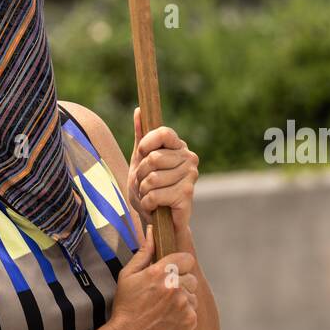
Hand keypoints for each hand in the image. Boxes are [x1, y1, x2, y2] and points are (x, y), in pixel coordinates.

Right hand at [109, 228, 197, 329]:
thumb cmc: (126, 305)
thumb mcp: (128, 275)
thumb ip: (144, 252)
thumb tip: (152, 230)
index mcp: (162, 272)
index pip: (187, 259)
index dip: (180, 264)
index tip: (172, 271)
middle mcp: (176, 288)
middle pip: (192, 277)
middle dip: (181, 282)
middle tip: (165, 292)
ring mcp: (185, 306)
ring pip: (193, 295)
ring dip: (183, 299)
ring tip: (165, 307)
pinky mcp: (190, 322)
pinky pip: (193, 312)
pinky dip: (184, 315)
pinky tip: (168, 318)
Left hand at [128, 109, 198, 231]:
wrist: (158, 219)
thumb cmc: (149, 187)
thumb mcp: (140, 160)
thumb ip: (141, 136)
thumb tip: (139, 110)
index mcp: (178, 146)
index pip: (163, 133)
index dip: (146, 143)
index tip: (141, 154)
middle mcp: (189, 158)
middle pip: (153, 158)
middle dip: (141, 174)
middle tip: (144, 183)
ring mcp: (190, 176)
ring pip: (152, 178)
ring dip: (143, 191)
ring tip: (149, 195)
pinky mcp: (187, 194)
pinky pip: (155, 195)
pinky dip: (147, 203)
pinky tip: (154, 207)